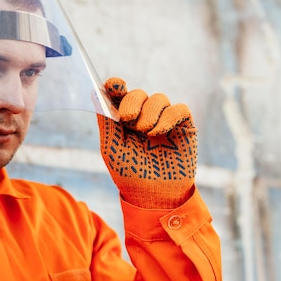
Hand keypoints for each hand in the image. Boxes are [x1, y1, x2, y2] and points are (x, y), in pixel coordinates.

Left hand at [96, 78, 196, 208]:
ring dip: (149, 112)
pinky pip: (179, 109)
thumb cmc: (129, 173)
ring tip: (145, 132)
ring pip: (159, 98)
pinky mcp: (183, 127)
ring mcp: (164, 120)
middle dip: (132, 102)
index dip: (116, 85)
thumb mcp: (111, 148)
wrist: (154, 195)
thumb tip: (96, 92)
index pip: (119, 94)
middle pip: (138, 94)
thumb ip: (105, 121)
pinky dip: (168, 117)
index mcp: (123, 120)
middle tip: (128, 119)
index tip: (115, 85)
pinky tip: (158, 132)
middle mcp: (143, 116)